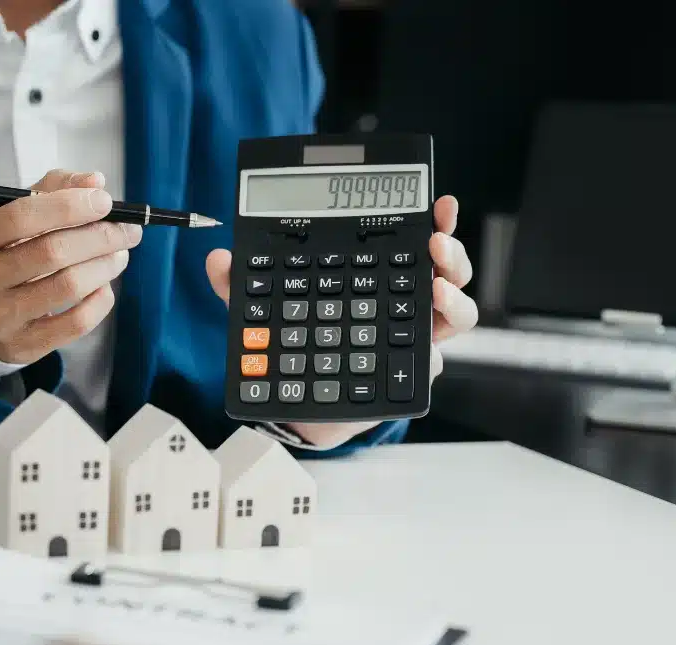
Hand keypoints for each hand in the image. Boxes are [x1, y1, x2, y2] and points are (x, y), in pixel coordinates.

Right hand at [0, 169, 143, 364]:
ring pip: (68, 285)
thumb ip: (52, 190)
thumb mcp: (14, 217)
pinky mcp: (22, 344)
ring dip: (105, 266)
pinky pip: (75, 323)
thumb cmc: (5, 254)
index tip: (105, 201)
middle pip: (51, 251)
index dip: (70, 205)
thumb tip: (95, 181)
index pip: (22, 215)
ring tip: (120, 255)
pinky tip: (105, 287)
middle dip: (99, 237)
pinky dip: (100, 301)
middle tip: (127, 231)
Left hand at [206, 196, 476, 448]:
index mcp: (378, 280)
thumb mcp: (266, 313)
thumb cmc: (298, 350)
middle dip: (452, 252)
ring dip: (453, 298)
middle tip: (436, 243)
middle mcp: (403, 306)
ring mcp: (412, 341)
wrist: (301, 408)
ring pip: (456, 314)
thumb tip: (218, 258)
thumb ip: (243, 288)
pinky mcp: (409, 376)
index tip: (437, 204)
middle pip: (448, 271)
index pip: (413, 242)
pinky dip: (431, 352)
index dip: (432, 221)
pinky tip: (422, 350)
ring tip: (435, 290)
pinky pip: (433, 362)